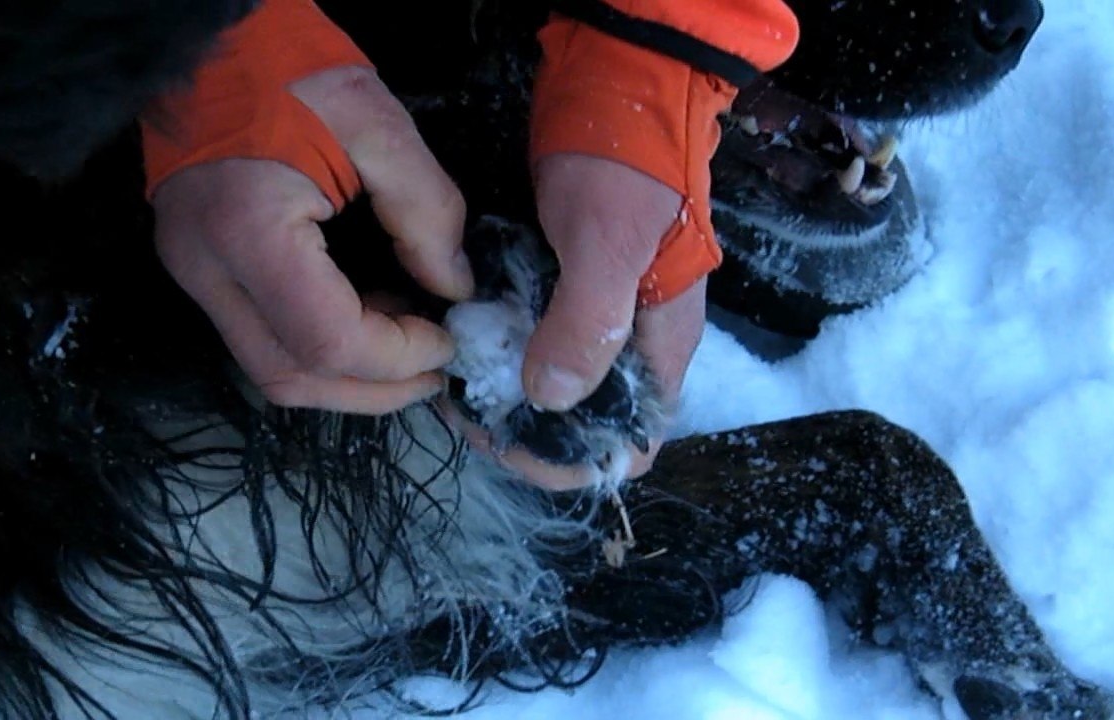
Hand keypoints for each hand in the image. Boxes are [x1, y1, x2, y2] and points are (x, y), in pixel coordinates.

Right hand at [151, 66, 472, 413]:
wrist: (206, 35)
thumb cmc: (288, 64)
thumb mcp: (377, 123)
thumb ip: (426, 211)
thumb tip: (453, 288)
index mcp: (245, 229)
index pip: (326, 341)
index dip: (396, 357)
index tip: (446, 339)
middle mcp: (205, 268)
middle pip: (289, 377)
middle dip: (373, 390)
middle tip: (435, 371)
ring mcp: (191, 274)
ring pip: (269, 371)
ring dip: (346, 377)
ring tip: (406, 342)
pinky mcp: (197, 268)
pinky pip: (261, 338)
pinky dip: (318, 348)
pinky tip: (367, 315)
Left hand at [447, 154, 706, 489]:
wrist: (618, 82)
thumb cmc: (625, 162)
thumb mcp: (609, 241)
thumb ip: (588, 322)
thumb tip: (547, 398)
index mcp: (659, 344)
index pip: (630, 443)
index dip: (574, 461)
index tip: (512, 443)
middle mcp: (630, 340)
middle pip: (584, 423)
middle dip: (527, 431)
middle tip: (466, 408)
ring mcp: (596, 312)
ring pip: (554, 383)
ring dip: (506, 393)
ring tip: (454, 380)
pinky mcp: (563, 283)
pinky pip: (534, 337)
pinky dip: (500, 350)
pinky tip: (461, 339)